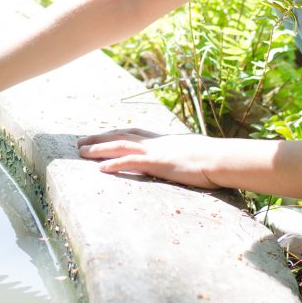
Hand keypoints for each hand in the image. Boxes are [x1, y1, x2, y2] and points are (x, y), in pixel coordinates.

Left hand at [77, 128, 223, 189]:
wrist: (222, 158)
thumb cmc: (213, 158)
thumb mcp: (192, 152)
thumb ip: (181, 154)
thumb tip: (181, 159)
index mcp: (163, 139)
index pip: (133, 134)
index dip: (114, 134)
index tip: (99, 135)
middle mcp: (155, 142)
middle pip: (121, 136)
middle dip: (99, 138)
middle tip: (80, 142)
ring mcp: (156, 151)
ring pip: (120, 146)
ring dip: (99, 149)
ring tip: (82, 152)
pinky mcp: (158, 163)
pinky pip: (132, 162)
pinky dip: (114, 164)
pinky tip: (101, 169)